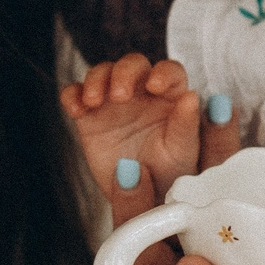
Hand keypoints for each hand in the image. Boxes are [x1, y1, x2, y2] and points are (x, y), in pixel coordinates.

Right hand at [61, 57, 239, 215]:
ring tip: (94, 101)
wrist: (138, 199)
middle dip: (124, 72)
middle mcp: (142, 92)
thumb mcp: (181, 153)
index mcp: (170, 97)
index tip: (155, 85)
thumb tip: (192, 98)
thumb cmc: (168, 172)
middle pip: (132, 65)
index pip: (169, 71)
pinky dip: (72, 95)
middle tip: (119, 95)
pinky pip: (76, 94)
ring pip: (102, 73)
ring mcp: (113, 101)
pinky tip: (76, 110)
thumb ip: (186, 126)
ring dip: (96, 80)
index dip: (163, 72)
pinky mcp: (89, 114)